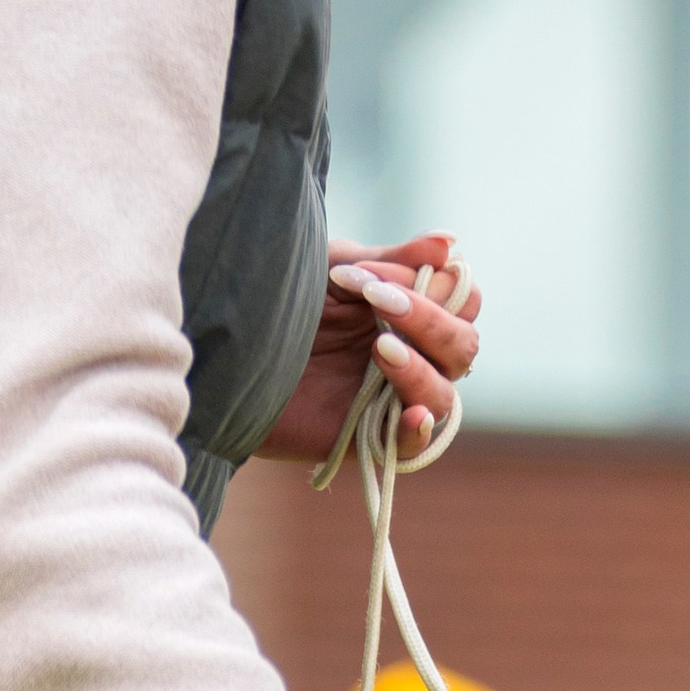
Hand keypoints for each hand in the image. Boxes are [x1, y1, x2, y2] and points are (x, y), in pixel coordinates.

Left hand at [257, 237, 481, 463]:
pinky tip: (410, 412)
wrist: (226, 348)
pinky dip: (418, 429)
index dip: (434, 286)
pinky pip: (413, 446)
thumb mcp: (337, 269)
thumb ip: (394, 261)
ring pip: (444, 397)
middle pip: (463, 347)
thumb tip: (450, 243)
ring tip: (380, 350)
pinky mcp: (366, 439)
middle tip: (377, 303)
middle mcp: (409, 358)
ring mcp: (390, 400)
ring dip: (420, 370)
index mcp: (409, 314)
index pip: (463, 302)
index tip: (373, 276)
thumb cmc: (281, 303)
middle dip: (430, 322)